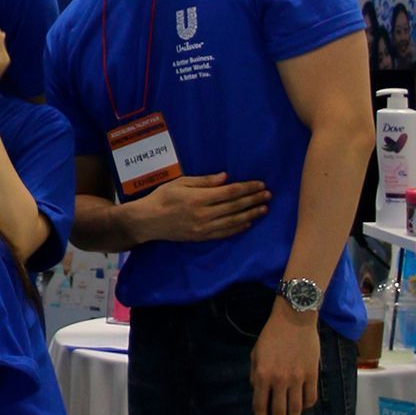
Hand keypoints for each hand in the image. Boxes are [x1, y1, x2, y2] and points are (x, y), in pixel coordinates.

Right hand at [135, 172, 268, 241]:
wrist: (147, 221)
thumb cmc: (161, 197)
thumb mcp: (180, 183)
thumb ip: (204, 181)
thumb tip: (226, 177)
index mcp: (199, 198)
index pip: (231, 192)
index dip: (248, 188)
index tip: (260, 184)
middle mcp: (204, 214)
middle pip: (235, 206)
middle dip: (253, 200)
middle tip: (268, 195)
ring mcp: (203, 228)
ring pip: (233, 221)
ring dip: (251, 214)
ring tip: (264, 209)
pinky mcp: (201, 237)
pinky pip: (224, 233)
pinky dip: (238, 228)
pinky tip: (248, 223)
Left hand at [250, 303, 320, 414]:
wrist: (294, 321)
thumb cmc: (272, 335)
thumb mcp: (255, 353)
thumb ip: (255, 373)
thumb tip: (257, 389)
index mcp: (262, 375)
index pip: (260, 404)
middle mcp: (279, 380)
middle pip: (279, 410)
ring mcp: (297, 379)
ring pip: (297, 407)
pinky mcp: (312, 374)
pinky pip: (311, 397)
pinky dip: (308, 405)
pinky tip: (305, 405)